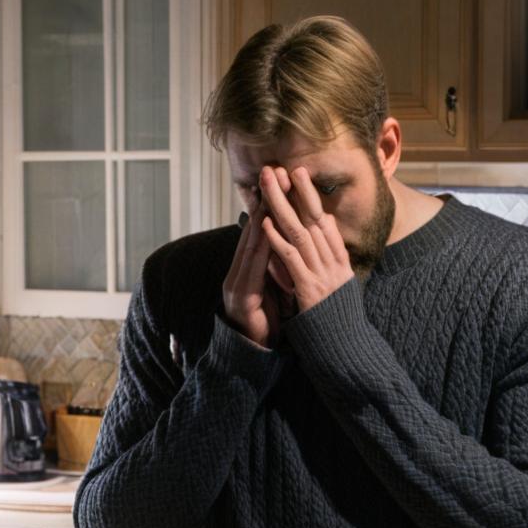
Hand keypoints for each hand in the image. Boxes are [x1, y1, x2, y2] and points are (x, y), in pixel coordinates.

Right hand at [222, 191, 292, 347]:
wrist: (254, 356)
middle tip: (273, 172)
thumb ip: (279, 266)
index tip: (283, 178)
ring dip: (261, 215)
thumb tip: (289, 243)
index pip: (263, 230)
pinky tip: (265, 230)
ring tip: (270, 192)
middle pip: (255, 230)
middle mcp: (240, 271)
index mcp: (250, 268)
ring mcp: (238, 283)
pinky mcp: (242, 298)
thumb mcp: (275, 289)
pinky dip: (259, 247)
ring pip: (251, 243)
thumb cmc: (268, 322)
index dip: (273, 204)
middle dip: (266, 200)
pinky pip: (251, 268)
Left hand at [259, 164, 353, 313]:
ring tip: (271, 186)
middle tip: (285, 167)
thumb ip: (333, 252)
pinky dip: (278, 240)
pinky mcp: (310, 290)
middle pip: (314, 220)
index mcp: (341, 261)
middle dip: (298, 192)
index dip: (311, 196)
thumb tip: (327, 222)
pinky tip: (266, 224)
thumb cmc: (339, 320)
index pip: (324, 221)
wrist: (347, 350)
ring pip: (301, 233)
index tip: (299, 173)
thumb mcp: (341, 282)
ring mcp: (323, 275)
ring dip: (283, 207)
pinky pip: (292, 260)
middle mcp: (334, 264)